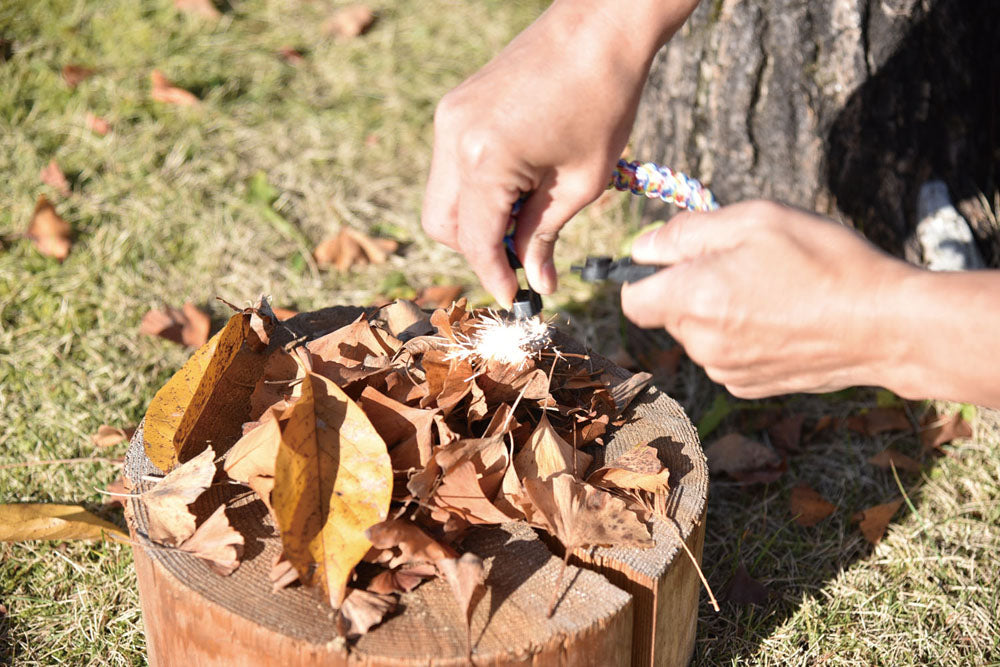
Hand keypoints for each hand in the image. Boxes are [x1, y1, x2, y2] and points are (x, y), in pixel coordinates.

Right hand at [422, 0, 695, 305]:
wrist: (599, 27)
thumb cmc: (603, 100)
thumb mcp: (581, 183)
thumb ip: (546, 235)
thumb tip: (537, 282)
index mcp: (485, 160)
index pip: (476, 242)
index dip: (495, 276)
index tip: (517, 298)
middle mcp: (454, 140)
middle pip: (443, 225)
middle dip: (478, 250)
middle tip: (523, 255)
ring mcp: (449, 119)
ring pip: (443, 197)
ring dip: (476, 219)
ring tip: (526, 214)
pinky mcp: (456, 107)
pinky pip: (451, 166)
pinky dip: (476, 188)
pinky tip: (518, 182)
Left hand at [620, 201, 917, 397]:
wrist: (885, 325)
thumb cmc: (822, 261)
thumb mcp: (753, 220)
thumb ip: (685, 233)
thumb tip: (641, 248)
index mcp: (690, 300)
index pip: (632, 299)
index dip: (645, 276)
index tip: (675, 260)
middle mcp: (700, 343)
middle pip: (670, 314)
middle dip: (691, 288)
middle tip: (745, 264)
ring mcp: (725, 371)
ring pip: (700, 335)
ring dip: (719, 312)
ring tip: (773, 290)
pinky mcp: (750, 387)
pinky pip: (726, 356)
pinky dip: (742, 337)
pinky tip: (784, 320)